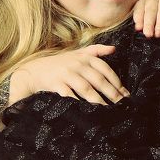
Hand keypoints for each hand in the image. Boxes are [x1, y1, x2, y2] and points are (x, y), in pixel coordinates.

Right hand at [10, 44, 128, 104]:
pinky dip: (79, 102)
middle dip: (112, 93)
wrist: (35, 70)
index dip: (116, 82)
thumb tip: (114, 48)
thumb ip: (96, 50)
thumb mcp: (78, 52)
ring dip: (98, 100)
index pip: (105, 69)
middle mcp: (77, 64)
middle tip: (121, 104)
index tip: (124, 93)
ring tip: (108, 109)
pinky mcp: (57, 84)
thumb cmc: (60, 63)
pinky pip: (70, 95)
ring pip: (86, 88)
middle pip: (99, 80)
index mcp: (85, 57)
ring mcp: (67, 74)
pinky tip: (87, 110)